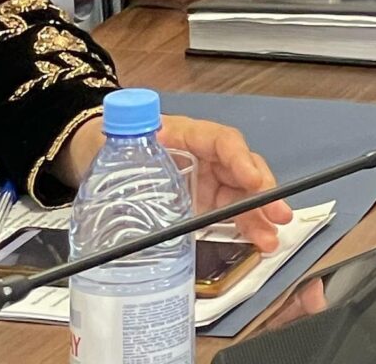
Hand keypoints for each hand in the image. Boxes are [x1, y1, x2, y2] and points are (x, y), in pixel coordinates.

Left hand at [57, 116, 291, 249]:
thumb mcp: (118, 149)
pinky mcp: (201, 203)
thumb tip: (139, 164)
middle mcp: (203, 156)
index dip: (240, 159)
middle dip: (262, 192)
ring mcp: (205, 180)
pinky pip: (229, 212)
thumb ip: (130, 154)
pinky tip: (259, 240)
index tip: (253, 180)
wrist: (96, 158)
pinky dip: (245, 226)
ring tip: (271, 239)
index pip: (222, 141)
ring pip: (240, 194)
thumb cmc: (109, 147)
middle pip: (240, 169)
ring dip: (258, 215)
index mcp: (187, 135)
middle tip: (279, 213)